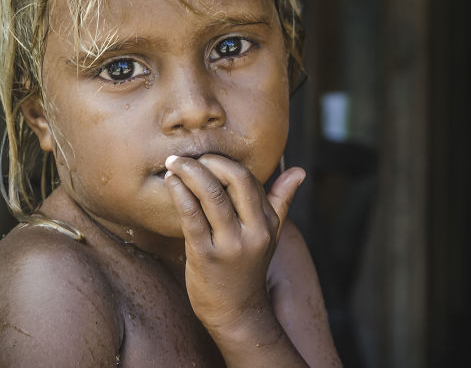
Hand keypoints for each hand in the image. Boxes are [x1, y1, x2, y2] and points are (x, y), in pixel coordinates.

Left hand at [163, 154, 304, 342]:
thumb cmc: (248, 268)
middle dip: (208, 161)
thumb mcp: (270, 235)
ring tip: (173, 163)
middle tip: (186, 157)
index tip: (205, 158)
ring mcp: (230, 245)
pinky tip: (171, 183)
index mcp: (268, 223)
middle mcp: (254, 231)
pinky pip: (192, 216)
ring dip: (189, 172)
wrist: (237, 313)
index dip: (224, 163)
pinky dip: (180, 193)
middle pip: (235, 180)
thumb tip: (299, 171)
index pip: (249, 179)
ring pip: (212, 194)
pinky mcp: (206, 256)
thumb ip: (282, 200)